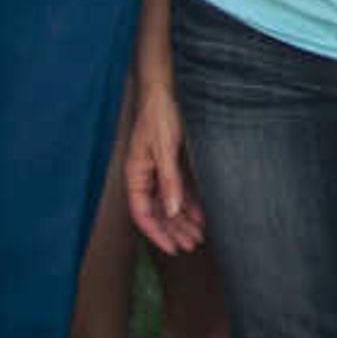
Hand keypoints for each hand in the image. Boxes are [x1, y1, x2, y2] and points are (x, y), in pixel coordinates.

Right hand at [125, 72, 204, 255]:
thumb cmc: (160, 114)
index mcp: (136, 174)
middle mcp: (145, 176)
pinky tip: (200, 214)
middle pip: (157, 212)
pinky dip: (189, 203)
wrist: (166, 88)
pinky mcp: (170, 162)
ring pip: (169, 203)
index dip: (157, 234)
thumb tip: (173, 211)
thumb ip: (169, 180)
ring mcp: (158, 170)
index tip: (173, 248)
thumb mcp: (165, 148)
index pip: (143, 214)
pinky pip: (177, 190)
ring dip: (182, 220)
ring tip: (199, 236)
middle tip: (192, 246)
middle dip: (173, 231)